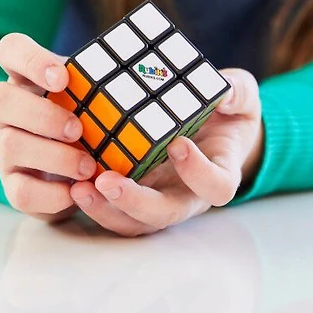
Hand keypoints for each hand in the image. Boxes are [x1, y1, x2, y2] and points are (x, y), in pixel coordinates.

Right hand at [0, 33, 95, 222]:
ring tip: (89, 165)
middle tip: (77, 128)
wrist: (88, 169)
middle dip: (39, 113)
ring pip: (9, 145)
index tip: (62, 77)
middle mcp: (10, 110)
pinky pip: (19, 191)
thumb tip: (160, 65)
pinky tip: (78, 191)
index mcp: (29, 76)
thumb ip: (113, 78)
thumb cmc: (97, 117)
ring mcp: (7, 147)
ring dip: (53, 156)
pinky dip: (51, 193)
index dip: (30, 60)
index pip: (11, 49)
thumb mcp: (103, 92)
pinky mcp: (15, 185)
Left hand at [69, 67, 263, 236]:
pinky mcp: (135, 190)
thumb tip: (224, 92)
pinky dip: (92, 199)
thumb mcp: (241, 95)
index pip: (216, 186)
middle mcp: (188, 193)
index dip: (198, 172)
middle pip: (164, 214)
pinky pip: (113, 207)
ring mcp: (160, 195)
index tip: (178, 144)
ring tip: (79, 187)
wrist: (217, 126)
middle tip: (107, 181)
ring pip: (133, 221)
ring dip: (104, 209)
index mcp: (220, 170)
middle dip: (134, 202)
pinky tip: (71, 179)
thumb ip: (237, 92)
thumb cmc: (230, 111)